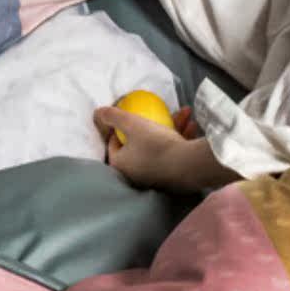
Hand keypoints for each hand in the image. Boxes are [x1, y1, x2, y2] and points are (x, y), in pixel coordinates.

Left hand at [94, 105, 235, 191]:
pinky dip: (181, 139)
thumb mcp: (132, 123)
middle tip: (160, 113)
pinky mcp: (173, 177)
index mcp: (120, 165)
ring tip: (184, 114)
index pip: (113, 144)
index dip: (120, 128)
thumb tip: (97, 112)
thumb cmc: (155, 144)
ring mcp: (155, 177)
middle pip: (139, 144)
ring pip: (159, 147)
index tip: (131, 117)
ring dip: (172, 127)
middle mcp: (135, 175)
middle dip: (152, 124)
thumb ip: (113, 116)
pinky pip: (172, 154)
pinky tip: (192, 126)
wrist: (189, 165)